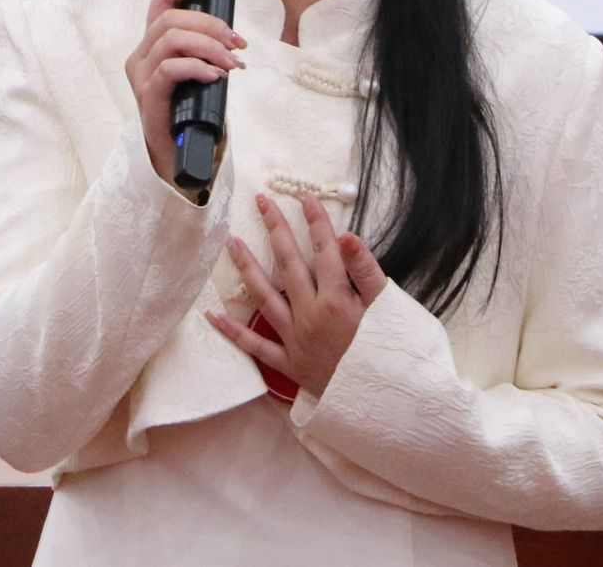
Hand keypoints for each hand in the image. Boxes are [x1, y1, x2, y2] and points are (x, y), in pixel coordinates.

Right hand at [123, 0, 246, 187]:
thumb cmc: (192, 112)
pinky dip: (198, 67)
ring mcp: (142, 78)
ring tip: (233, 61)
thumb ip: (204, 49)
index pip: (159, 1)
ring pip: (171, 40)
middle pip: (170, 19)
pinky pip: (171, 70)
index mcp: (152, 45)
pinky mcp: (149, 99)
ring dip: (209, 45)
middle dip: (209, 23)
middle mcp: (141, 57)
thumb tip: (231, 32)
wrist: (180, 158)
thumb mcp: (200, 72)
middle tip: (238, 41)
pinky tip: (217, 76)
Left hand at [207, 193, 389, 396]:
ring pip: (265, 297)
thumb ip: (365, 271)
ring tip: (231, 242)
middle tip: (262, 201)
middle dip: (276, 229)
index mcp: (337, 299)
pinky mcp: (288, 363)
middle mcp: (310, 314)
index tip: (306, 198)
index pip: (324, 250)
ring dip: (247, 267)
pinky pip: (256, 346)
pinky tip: (213, 316)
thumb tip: (346, 237)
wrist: (381, 404)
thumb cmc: (389, 355)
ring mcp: (295, 338)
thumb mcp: (387, 310)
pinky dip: (234, 332)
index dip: (316, 222)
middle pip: (289, 264)